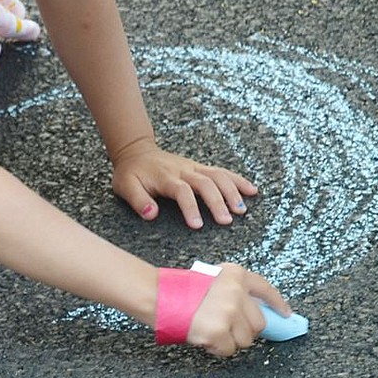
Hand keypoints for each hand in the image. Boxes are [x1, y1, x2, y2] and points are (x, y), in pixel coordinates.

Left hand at [110, 137, 256, 228]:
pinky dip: (238, 180)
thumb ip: (138, 200)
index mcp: (164, 177)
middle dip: (217, 201)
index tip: (197, 225)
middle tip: (226, 221)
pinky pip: (221, 171)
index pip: (181, 190)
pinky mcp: (199, 167)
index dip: (190, 207)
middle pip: (205, 183)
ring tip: (242, 210)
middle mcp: (182, 170)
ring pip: (217, 175)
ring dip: (232, 191)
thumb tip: (151, 214)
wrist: (136, 151)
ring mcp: (193, 167)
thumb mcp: (125, 186)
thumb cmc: (131, 173)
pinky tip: (252, 191)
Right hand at [185, 263, 291, 356]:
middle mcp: (236, 292)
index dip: (277, 304)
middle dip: (245, 329)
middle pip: (258, 323)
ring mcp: (229, 313)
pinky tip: (204, 337)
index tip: (286, 314)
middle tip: (226, 327)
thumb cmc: (179, 288)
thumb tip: (253, 313)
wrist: (157, 295)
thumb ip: (233, 291)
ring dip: (230, 340)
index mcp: (235, 275)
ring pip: (245, 339)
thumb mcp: (210, 279)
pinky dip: (217, 348)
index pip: (265, 289)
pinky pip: (229, 350)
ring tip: (210, 329)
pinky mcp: (219, 332)